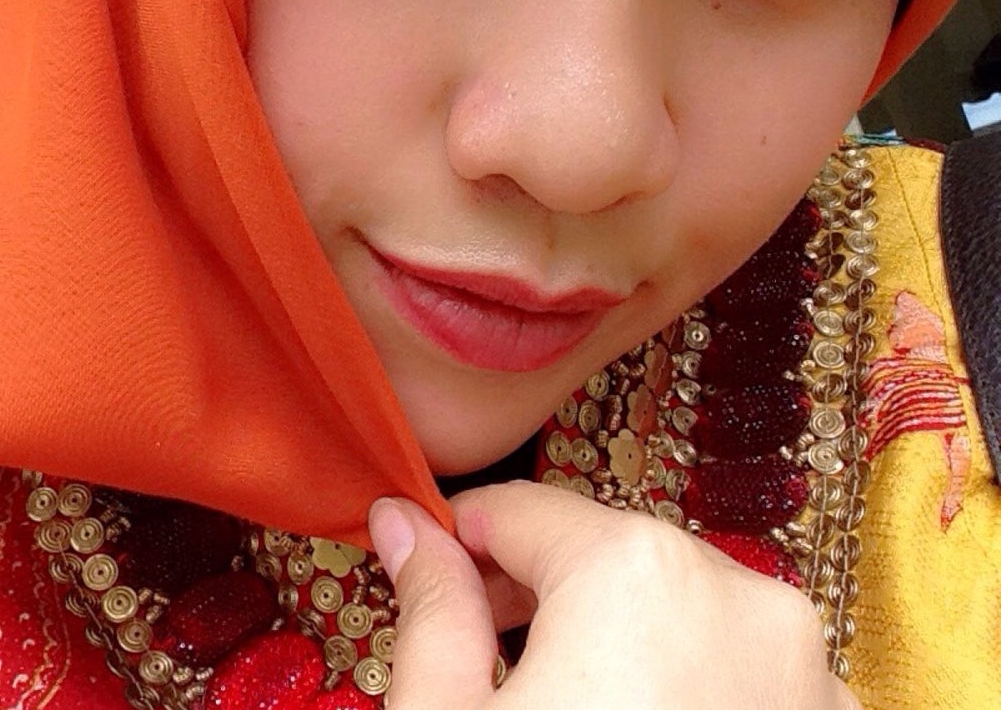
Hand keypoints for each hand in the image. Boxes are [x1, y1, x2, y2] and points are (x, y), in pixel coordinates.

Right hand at [368, 482, 860, 709]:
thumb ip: (430, 607)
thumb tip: (399, 524)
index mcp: (634, 571)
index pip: (520, 510)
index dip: (458, 534)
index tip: (427, 560)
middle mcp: (740, 593)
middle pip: (603, 553)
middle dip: (536, 589)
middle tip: (479, 647)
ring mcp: (801, 661)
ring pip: (675, 602)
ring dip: (612, 629)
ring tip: (558, 692)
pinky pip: (739, 658)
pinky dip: (686, 673)